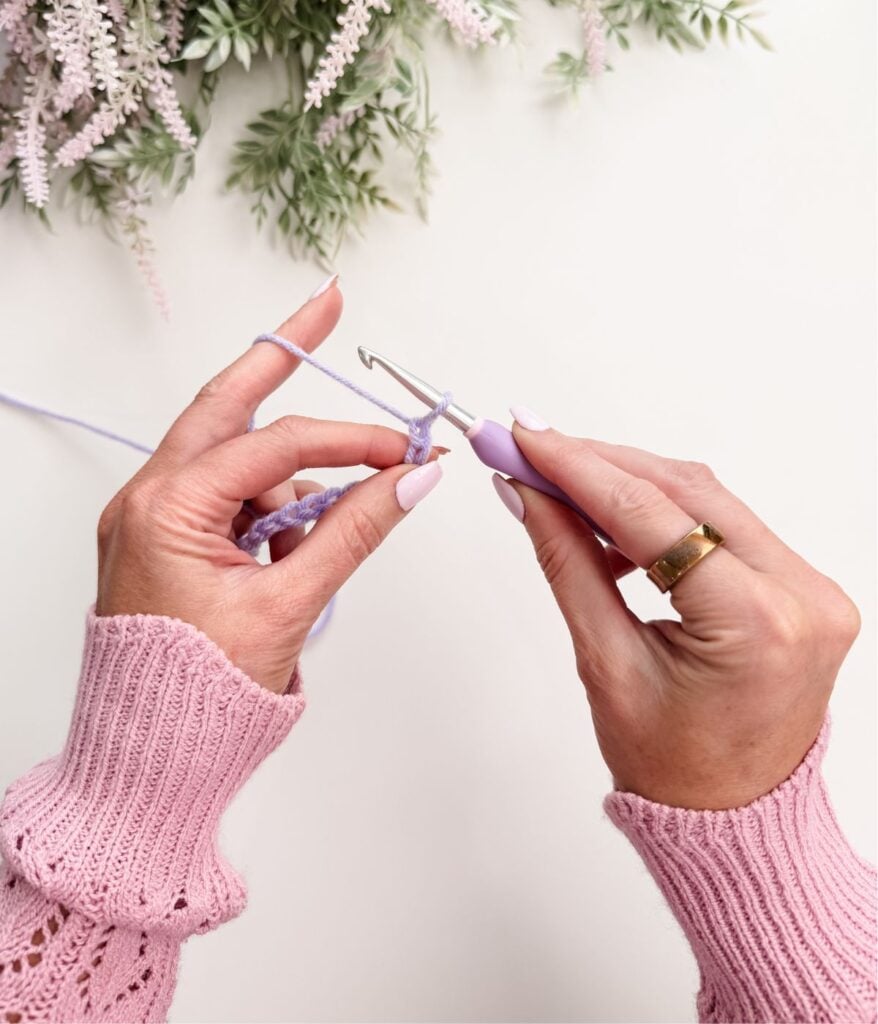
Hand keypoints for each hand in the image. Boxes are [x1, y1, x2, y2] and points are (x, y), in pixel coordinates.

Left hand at [95, 282, 443, 692]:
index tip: (406, 455)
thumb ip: (355, 533)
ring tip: (308, 555)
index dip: (352, 443)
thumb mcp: (288, 607)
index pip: (277, 447)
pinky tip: (289, 559)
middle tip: (326, 304)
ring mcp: (157, 518)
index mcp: (166, 509)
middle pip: (228, 405)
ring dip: (290, 483)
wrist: (147, 759)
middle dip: (282, 357)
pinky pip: (232, 501)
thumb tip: (412, 482)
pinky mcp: (172, 540)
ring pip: (239, 461)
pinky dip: (272, 515)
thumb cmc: (196, 696)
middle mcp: (150, 500)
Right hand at [494, 412, 860, 808]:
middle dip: (600, 465)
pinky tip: (615, 526)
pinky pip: (725, 525)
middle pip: (686, 491)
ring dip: (630, 485)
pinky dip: (665, 515)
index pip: (652, 516)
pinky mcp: (802, 587)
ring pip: (707, 499)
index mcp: (758, 624)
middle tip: (532, 447)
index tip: (525, 438)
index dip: (577, 468)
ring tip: (561, 489)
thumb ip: (568, 564)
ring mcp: (812, 588)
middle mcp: (802, 595)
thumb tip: (530, 496)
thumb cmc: (677, 772)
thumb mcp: (606, 664)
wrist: (733, 823)